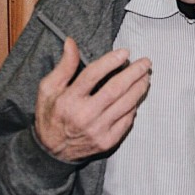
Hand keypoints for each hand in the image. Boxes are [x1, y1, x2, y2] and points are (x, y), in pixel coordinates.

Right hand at [34, 38, 151, 161]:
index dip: (111, 61)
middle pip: (115, 89)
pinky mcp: (107, 141)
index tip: (125, 52)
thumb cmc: (51, 115)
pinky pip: (127, 120)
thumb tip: (71, 42)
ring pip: (126, 104)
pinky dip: (134, 106)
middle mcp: (84, 116)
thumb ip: (64, 66)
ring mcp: (98, 130)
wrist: (52, 152)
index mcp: (68, 100)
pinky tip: (137, 96)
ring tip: (145, 76)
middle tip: (145, 62)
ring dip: (139, 88)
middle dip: (134, 73)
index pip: (93, 75)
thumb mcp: (48, 89)